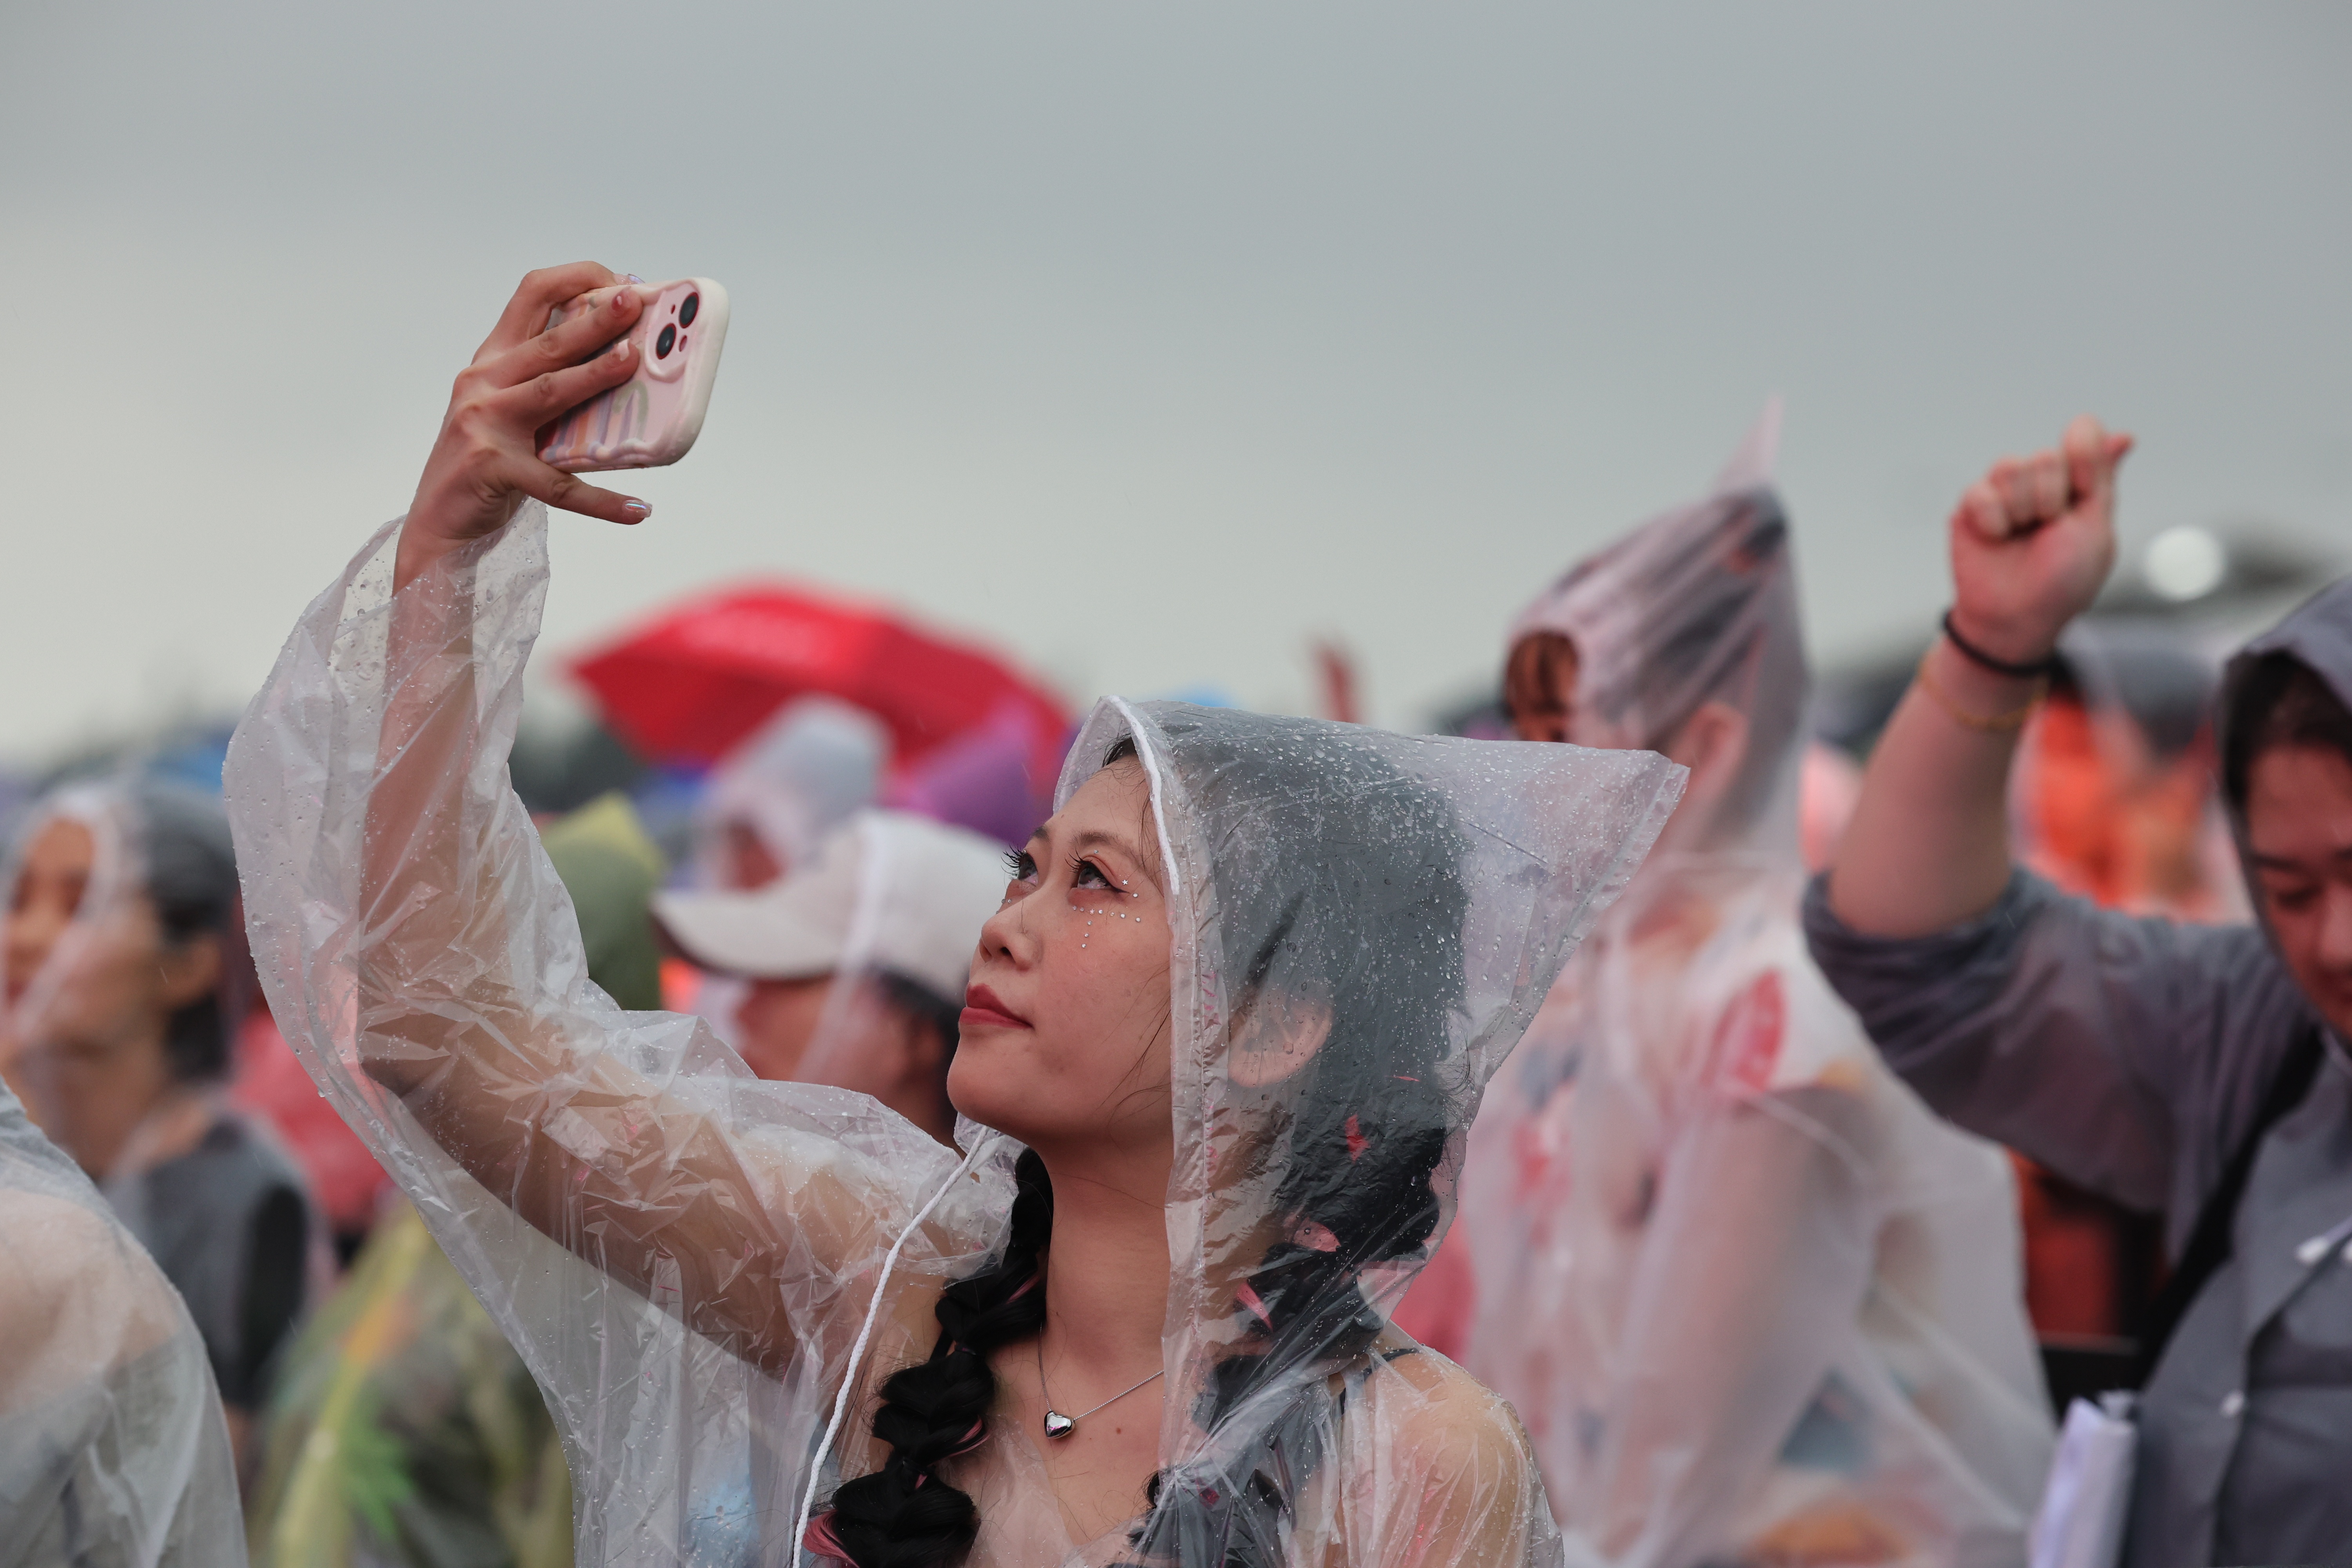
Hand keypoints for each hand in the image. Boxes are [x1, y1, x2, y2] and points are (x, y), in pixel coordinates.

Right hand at [396, 263, 650, 590]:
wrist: (440, 519)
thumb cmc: (488, 460)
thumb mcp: (515, 409)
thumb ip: (554, 383)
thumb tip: (626, 363)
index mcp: (493, 360)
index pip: (531, 296)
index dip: (577, 280)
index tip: (621, 283)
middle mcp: (483, 381)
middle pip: (547, 341)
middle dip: (594, 318)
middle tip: (635, 300)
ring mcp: (484, 423)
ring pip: (548, 391)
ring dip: (595, 373)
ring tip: (634, 360)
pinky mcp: (492, 468)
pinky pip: (557, 485)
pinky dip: (600, 500)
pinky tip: (637, 510)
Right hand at [1946, 415, 2133, 666]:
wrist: (2017, 618)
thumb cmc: (2064, 581)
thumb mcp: (2095, 527)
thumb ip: (2101, 477)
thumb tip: (2125, 436)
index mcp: (2077, 484)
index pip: (2081, 437)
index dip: (2082, 462)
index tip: (2080, 497)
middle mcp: (2040, 483)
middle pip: (2045, 456)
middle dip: (2051, 499)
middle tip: (2047, 530)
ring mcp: (2003, 493)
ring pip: (2009, 466)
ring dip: (2020, 510)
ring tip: (2019, 537)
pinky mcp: (1970, 507)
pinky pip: (1979, 491)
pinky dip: (1992, 520)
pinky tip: (1996, 539)